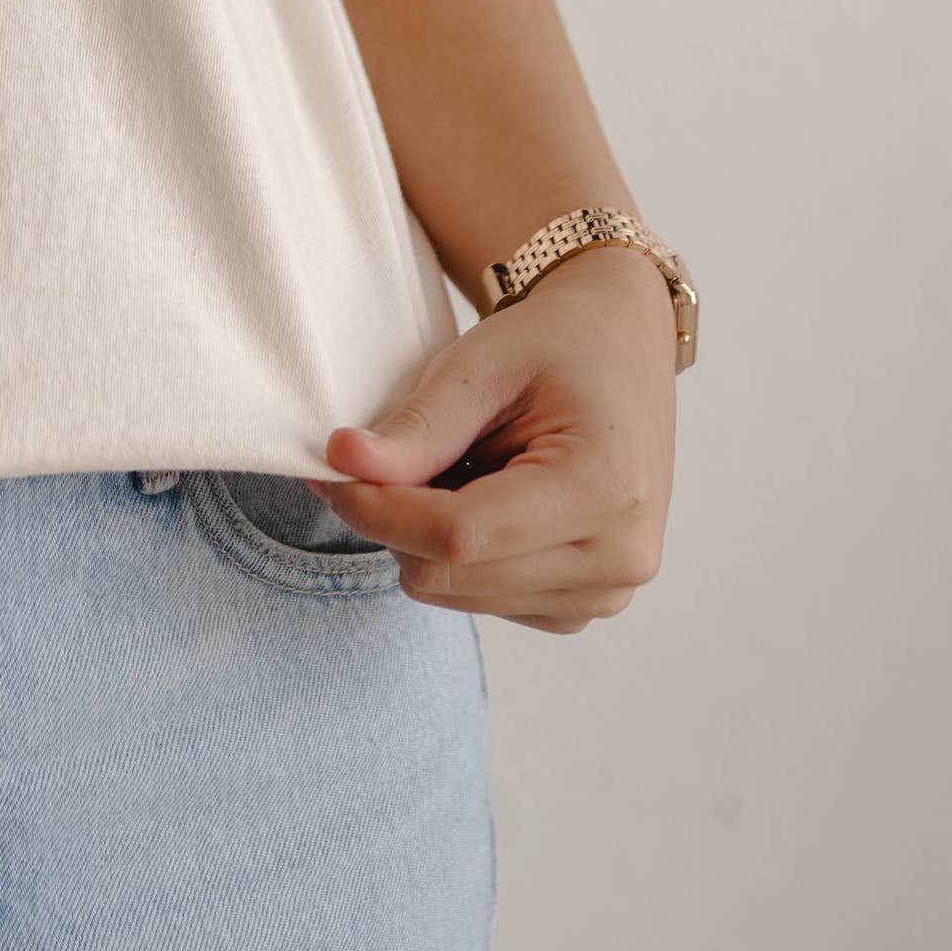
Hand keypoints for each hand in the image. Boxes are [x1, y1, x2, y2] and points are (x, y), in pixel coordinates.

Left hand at [319, 243, 677, 633]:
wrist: (620, 348)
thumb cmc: (557, 345)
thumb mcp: (482, 363)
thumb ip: (418, 426)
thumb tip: (342, 464)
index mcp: (605, 490)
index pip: (460, 537)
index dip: (379, 510)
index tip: (331, 469)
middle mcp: (618, 558)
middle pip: (453, 576)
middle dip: (393, 521)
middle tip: (376, 458)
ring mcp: (607, 591)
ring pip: (458, 596)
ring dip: (425, 538)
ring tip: (453, 465)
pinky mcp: (584, 605)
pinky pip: (483, 601)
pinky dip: (457, 556)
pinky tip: (481, 496)